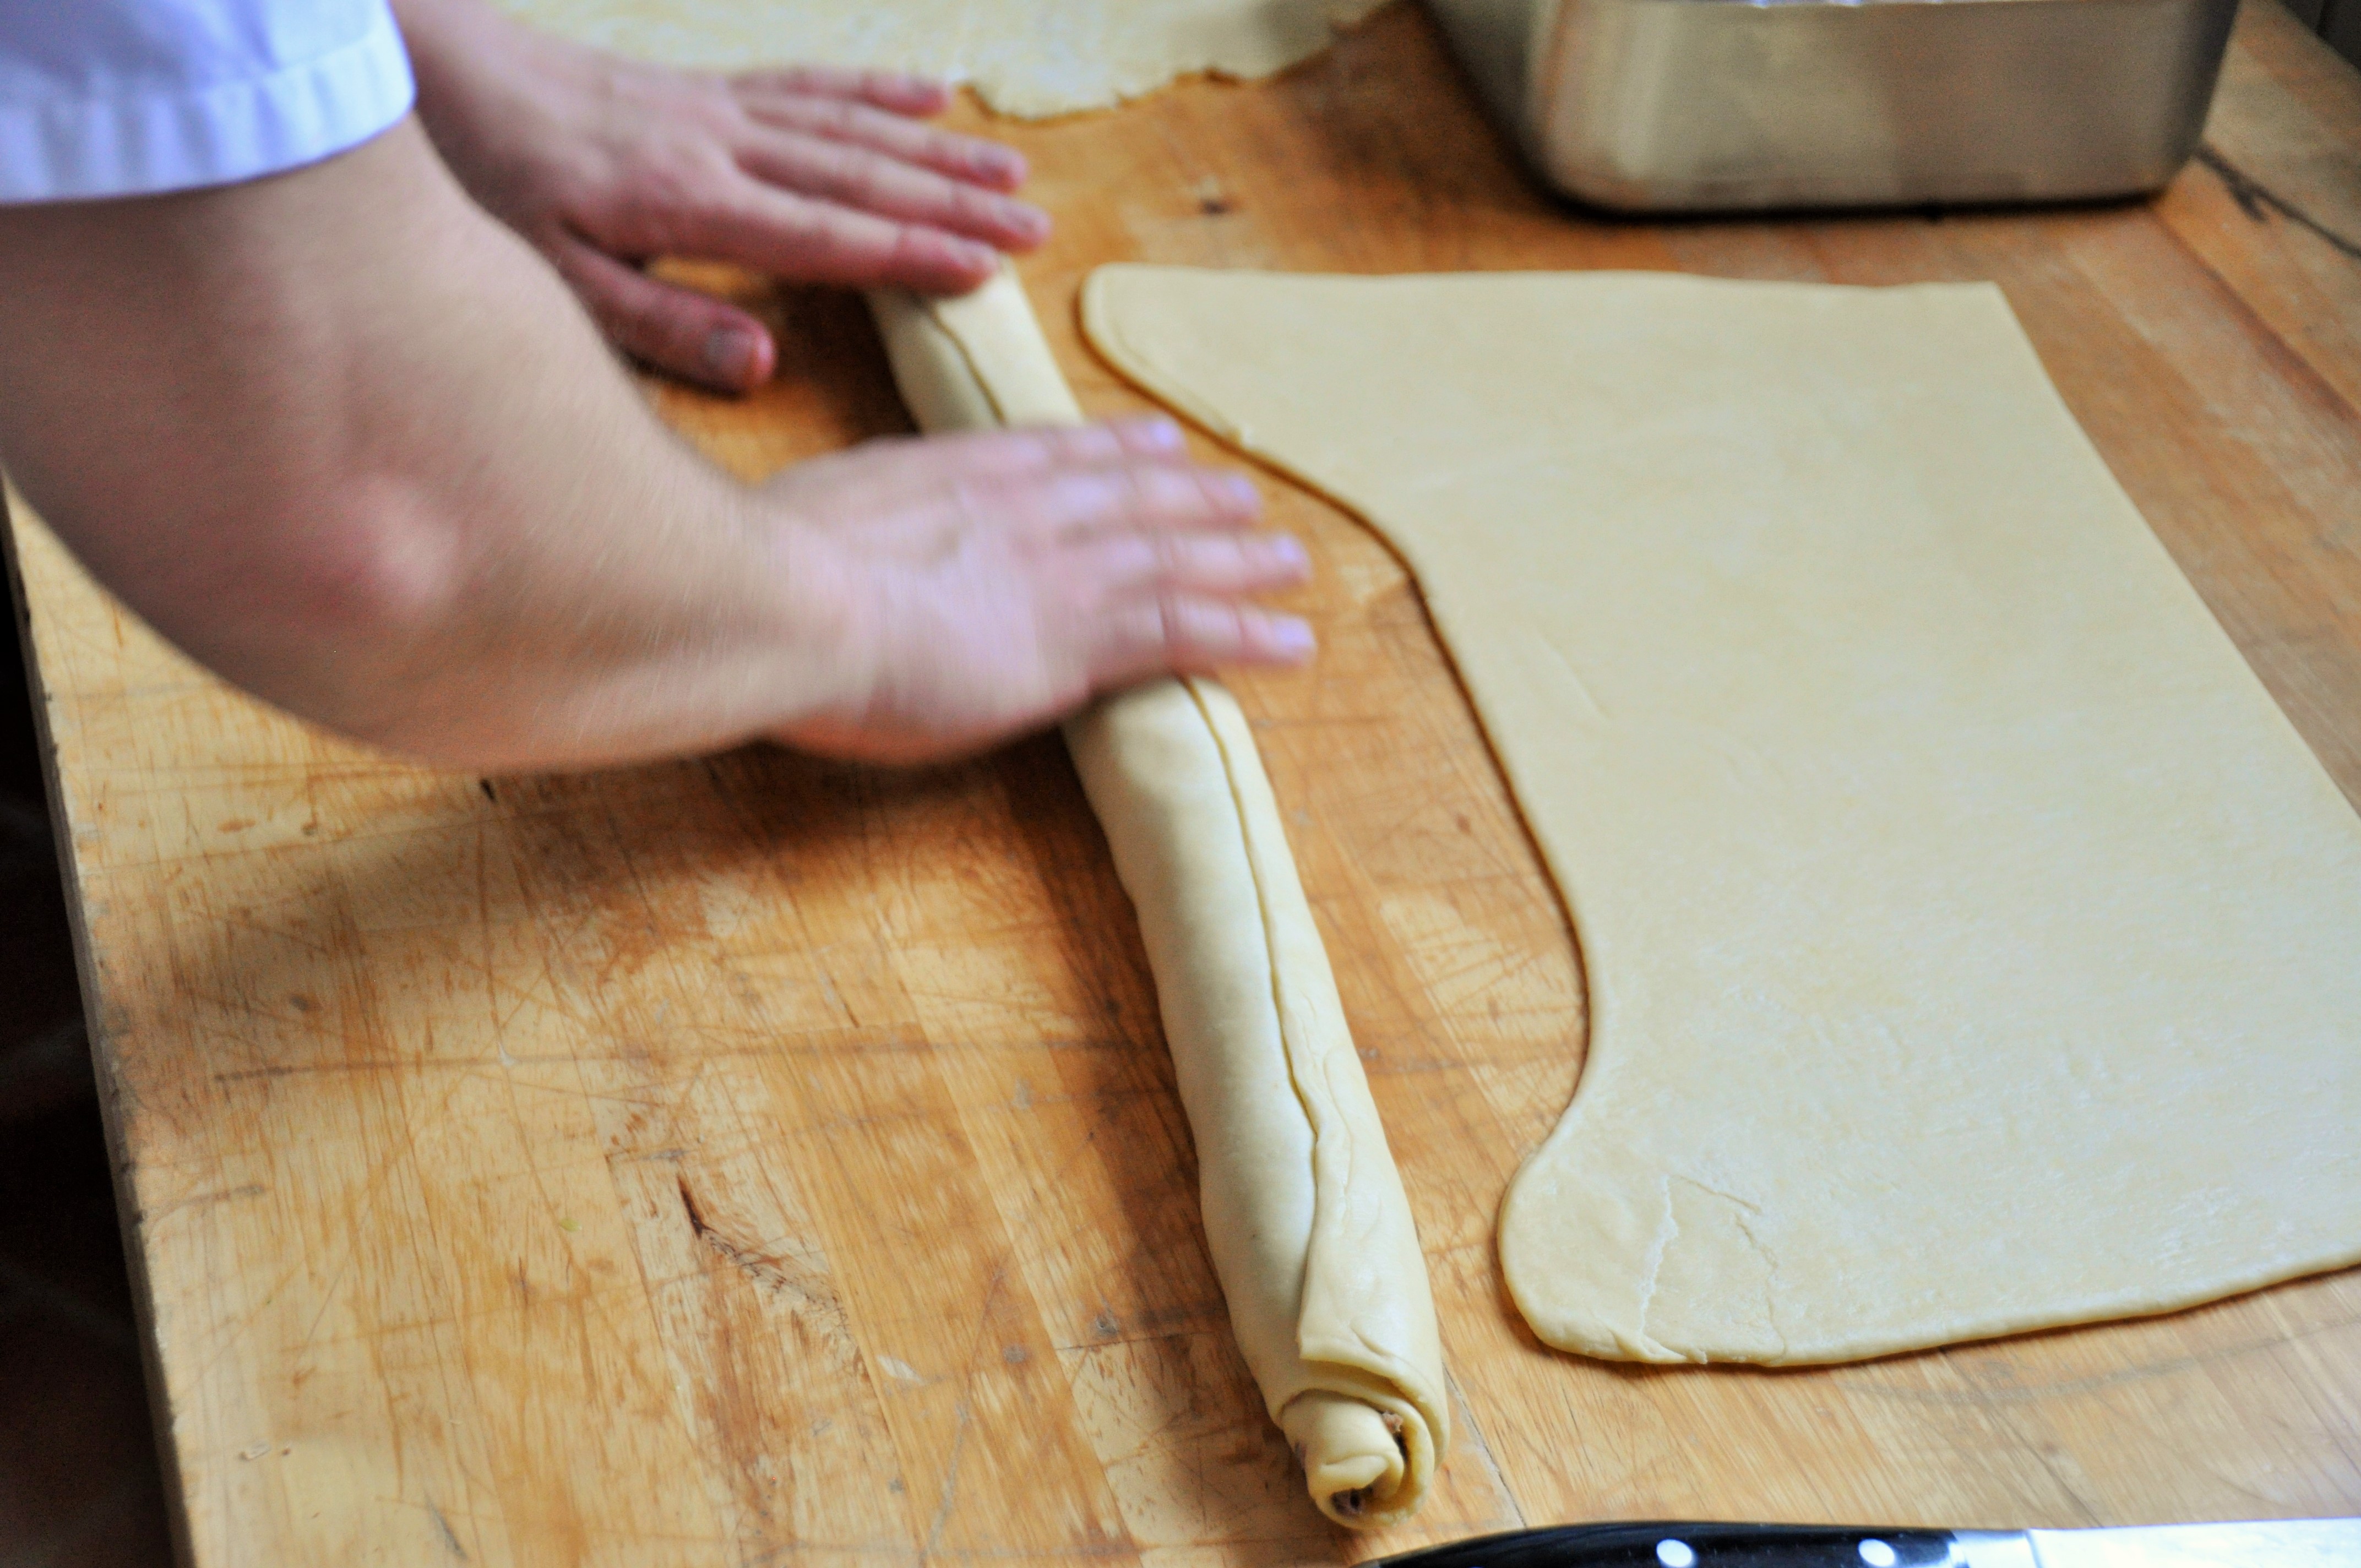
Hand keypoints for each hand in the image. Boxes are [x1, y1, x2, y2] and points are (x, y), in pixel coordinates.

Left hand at [393, 0, 1048, 391]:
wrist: (427, 69)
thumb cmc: (484, 186)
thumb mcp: (553, 286)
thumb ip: (661, 328)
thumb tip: (764, 364)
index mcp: (691, 206)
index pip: (825, 238)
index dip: (910, 256)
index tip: (985, 273)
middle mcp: (720, 148)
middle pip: (858, 178)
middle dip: (952, 205)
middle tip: (1034, 230)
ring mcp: (714, 109)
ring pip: (848, 126)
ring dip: (935, 150)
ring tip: (1010, 171)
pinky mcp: (700, 87)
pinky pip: (805, 84)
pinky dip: (873, 89)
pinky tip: (929, 92)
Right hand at [766, 419, 1315, 762]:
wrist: (779, 598)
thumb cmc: (759, 569)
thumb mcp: (803, 517)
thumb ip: (842, 528)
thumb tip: (818, 540)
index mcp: (955, 473)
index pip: (1055, 456)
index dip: (1115, 451)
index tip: (1157, 442)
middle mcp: (1023, 510)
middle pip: (1131, 498)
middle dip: (1192, 498)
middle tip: (1243, 497)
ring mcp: (1057, 572)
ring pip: (1175, 558)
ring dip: (1240, 562)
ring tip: (1289, 563)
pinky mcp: (1076, 641)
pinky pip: (1185, 632)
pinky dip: (1245, 634)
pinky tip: (1290, 643)